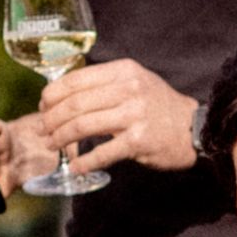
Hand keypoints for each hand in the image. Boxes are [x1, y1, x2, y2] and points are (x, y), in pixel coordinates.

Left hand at [25, 58, 200, 178]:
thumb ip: (104, 83)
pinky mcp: (138, 141)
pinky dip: (84, 162)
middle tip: (44, 130)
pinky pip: (102, 153)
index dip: (52, 95)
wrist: (193, 127)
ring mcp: (134, 116)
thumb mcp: (134, 81)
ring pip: (82, 126)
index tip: (43, 106)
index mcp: (123, 71)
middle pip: (74, 105)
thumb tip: (62, 94)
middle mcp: (129, 90)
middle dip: (51, 119)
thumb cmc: (158, 105)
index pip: (75, 80)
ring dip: (61, 138)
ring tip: (53, 145)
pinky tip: (75, 166)